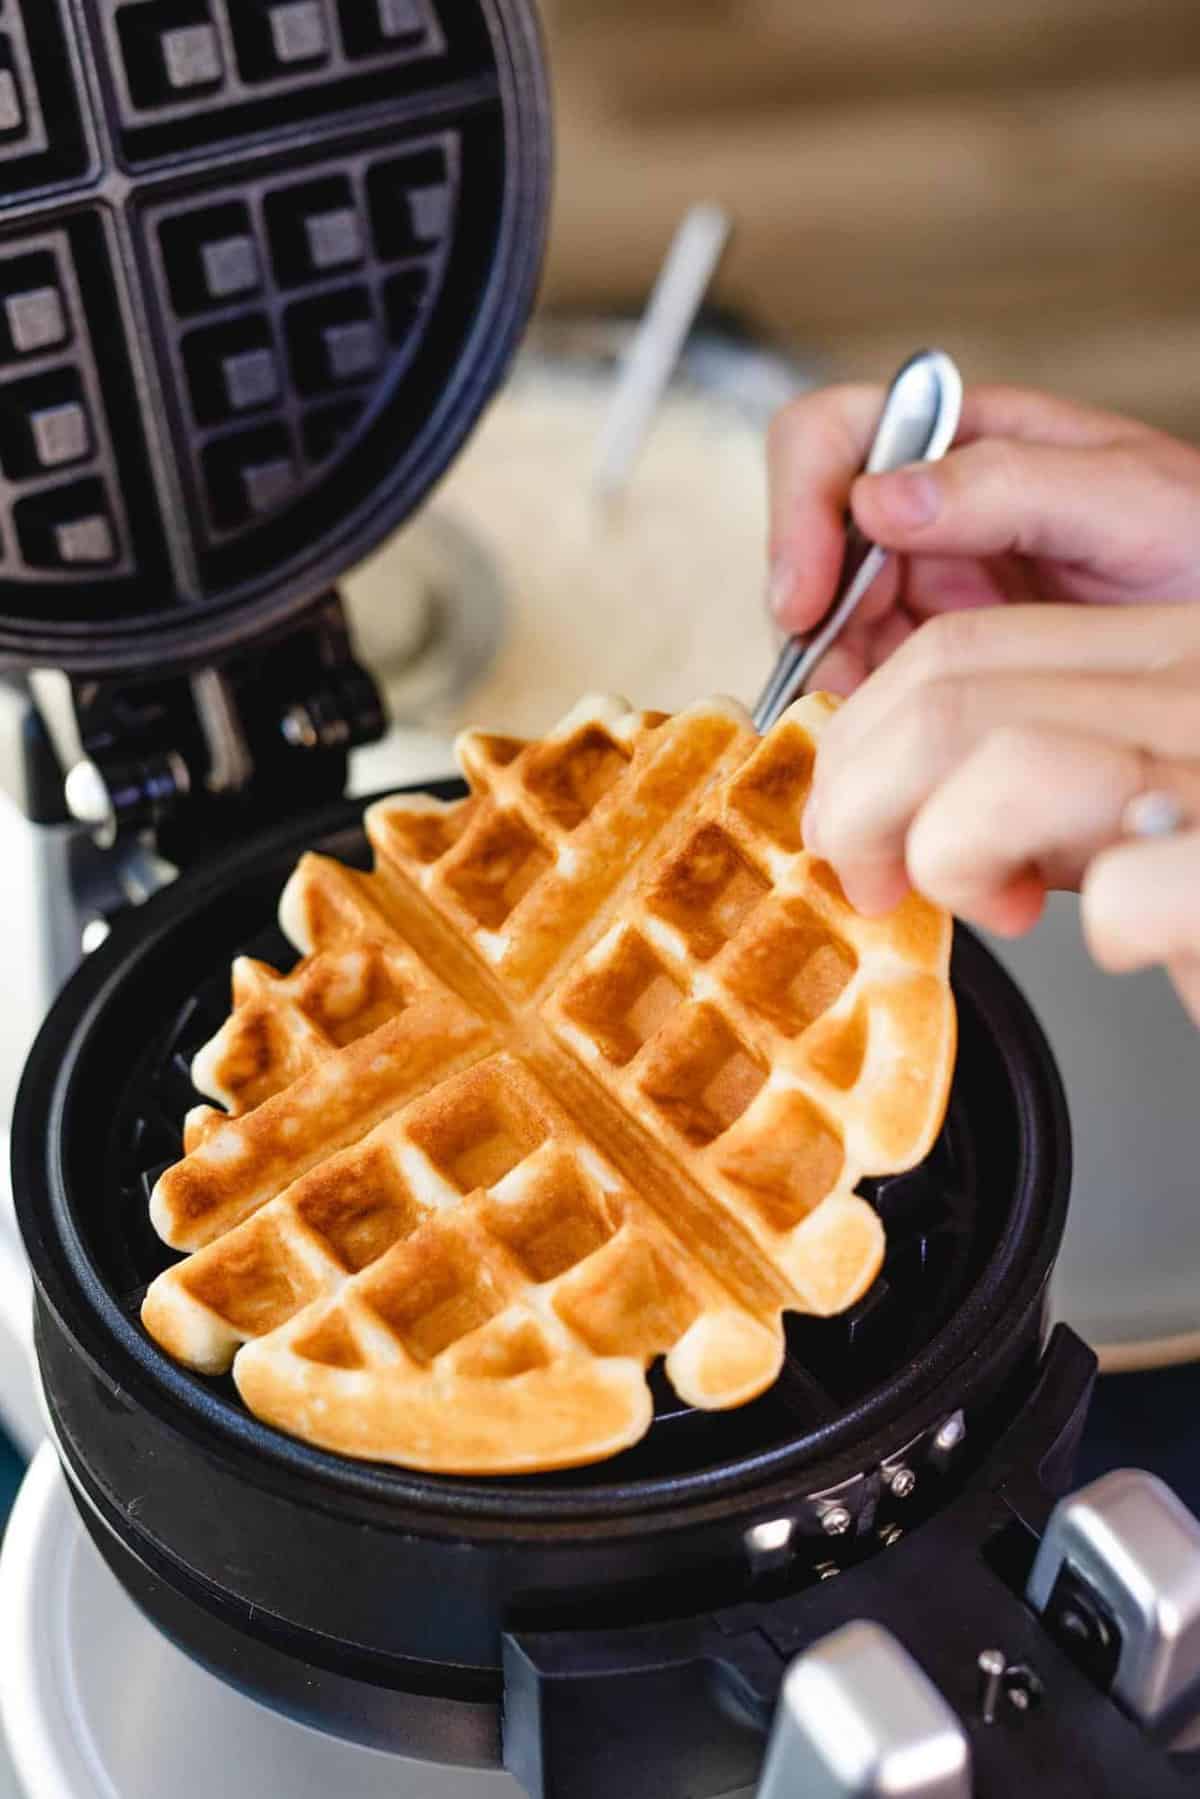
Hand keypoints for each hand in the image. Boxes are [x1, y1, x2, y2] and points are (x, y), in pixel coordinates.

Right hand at [767, 383, 1199, 692]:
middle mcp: (934, 509)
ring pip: (823, 626)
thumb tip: (877, 499)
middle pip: (808, 545)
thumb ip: (1010, 484)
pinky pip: (863, 682)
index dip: (798, 513)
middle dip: (813, 618)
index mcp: (970, 441)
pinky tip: (910, 746)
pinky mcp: (938, 661)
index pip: (829, 439)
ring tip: (894, 725)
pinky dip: (863, 718)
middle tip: (851, 687)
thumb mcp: (1137, 505)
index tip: (807, 600)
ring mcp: (932, 588)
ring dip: (836, 676)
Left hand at [799, 602, 1199, 1024]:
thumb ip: (1029, 778)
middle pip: (954, 685)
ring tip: (980, 902)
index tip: (853, 820)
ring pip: (1014, 758)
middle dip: (862, 792)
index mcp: (1170, 657)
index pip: (958, 646)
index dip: (862, 736)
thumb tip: (874, 801)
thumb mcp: (1127, 809)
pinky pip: (1132, 885)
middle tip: (872, 875)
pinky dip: (1108, 924)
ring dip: (950, 847)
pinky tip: (1128, 938)